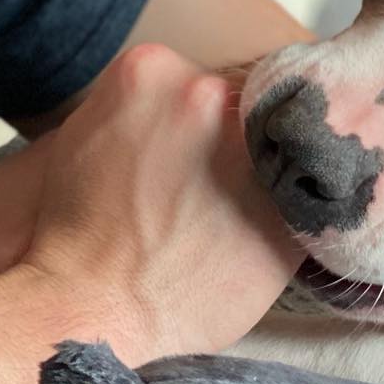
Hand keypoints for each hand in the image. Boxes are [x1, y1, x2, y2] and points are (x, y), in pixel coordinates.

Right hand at [0, 45, 300, 360]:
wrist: (83, 315)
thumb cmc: (71, 241)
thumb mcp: (86, 143)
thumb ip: (143, 111)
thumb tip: (186, 110)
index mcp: (151, 68)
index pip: (211, 77)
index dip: (211, 122)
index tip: (199, 157)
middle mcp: (208, 94)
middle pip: (251, 105)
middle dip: (242, 144)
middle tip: (217, 192)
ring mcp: (250, 149)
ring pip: (286, 148)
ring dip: (274, 177)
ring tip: (239, 219)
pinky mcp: (285, 207)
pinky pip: (312, 201)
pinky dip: (298, 217)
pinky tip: (265, 241)